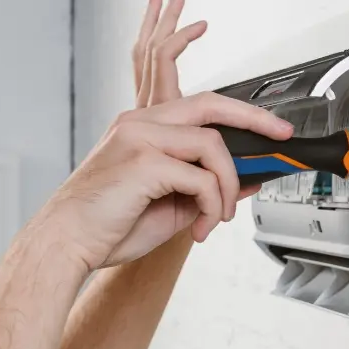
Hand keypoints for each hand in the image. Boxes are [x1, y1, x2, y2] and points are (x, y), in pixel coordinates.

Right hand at [128, 0, 267, 253]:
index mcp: (144, 126)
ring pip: (213, 144)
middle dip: (256, 119)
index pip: (204, 105)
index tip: (274, 130)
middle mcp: (141, 123)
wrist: (65, 244)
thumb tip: (251, 179)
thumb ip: (208, 186)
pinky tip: (202, 227)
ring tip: (219, 216)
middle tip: (282, 138)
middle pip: (213, 104)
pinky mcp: (143, 162)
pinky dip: (212, 204)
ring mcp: (140, 138)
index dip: (243, 115)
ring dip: (228, 185)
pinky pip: (201, 177)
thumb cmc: (111, 225)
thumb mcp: (173, 203)